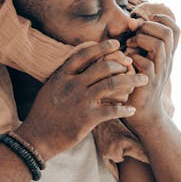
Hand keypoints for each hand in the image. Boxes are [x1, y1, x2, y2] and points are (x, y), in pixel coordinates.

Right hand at [17, 40, 146, 159]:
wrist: (37, 137)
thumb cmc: (44, 112)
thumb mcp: (51, 86)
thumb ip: (66, 74)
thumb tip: (80, 61)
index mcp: (63, 75)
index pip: (86, 54)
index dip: (102, 47)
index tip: (116, 44)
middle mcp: (73, 85)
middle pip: (104, 67)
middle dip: (122, 64)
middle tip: (132, 64)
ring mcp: (81, 101)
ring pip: (112, 85)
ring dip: (131, 81)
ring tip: (143, 80)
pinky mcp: (87, 119)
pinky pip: (112, 110)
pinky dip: (124, 109)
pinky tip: (132, 109)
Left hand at [123, 15, 177, 130]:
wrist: (144, 115)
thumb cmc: (139, 84)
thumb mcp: (143, 60)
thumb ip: (140, 42)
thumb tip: (132, 22)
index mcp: (167, 55)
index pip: (176, 30)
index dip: (163, 20)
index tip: (146, 23)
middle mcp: (167, 62)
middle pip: (168, 33)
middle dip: (148, 27)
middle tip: (135, 35)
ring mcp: (160, 72)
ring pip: (158, 45)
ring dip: (141, 40)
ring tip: (130, 47)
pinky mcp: (149, 83)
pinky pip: (145, 63)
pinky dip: (133, 58)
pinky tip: (127, 63)